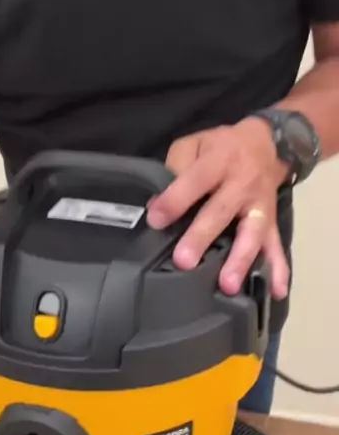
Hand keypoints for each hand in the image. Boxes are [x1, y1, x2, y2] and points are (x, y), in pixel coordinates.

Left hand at [146, 119, 290, 299]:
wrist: (268, 143)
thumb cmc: (221, 148)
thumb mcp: (196, 143)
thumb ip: (176, 165)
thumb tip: (158, 201)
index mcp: (219, 162)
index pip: (195, 180)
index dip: (175, 200)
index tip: (156, 220)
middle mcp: (241, 185)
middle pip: (221, 212)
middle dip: (202, 237)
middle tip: (184, 261)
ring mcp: (259, 206)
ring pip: (252, 234)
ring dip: (240, 260)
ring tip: (228, 285)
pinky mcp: (272, 222)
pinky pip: (276, 246)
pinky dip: (279, 270)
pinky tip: (276, 291)